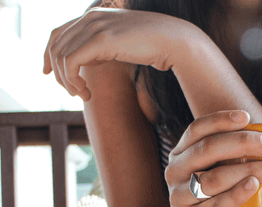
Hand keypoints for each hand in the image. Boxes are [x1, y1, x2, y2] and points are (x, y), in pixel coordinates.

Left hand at [43, 7, 201, 100]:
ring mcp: (94, 26)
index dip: (48, 54)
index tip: (48, 73)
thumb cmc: (154, 46)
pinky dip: (72, 81)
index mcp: (94, 16)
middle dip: (58, 74)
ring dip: (66, 81)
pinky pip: (70, 63)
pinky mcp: (100, 40)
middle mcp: (90, 17)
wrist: (174, 41)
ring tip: (82, 96)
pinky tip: (86, 93)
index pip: (58, 33)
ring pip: (60, 56)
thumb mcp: (122, 44)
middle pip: (56, 46)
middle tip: (74, 93)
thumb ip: (103, 47)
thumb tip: (89, 61)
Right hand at [165, 110, 261, 206]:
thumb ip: (232, 157)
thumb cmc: (210, 200)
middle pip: (208, 149)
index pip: (197, 129)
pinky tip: (253, 185)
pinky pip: (216, 205)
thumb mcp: (212, 174)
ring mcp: (181, 197)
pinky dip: (236, 194)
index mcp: (181, 154)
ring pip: (214, 178)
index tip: (246, 117)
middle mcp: (176, 172)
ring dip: (248, 169)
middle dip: (243, 142)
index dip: (221, 120)